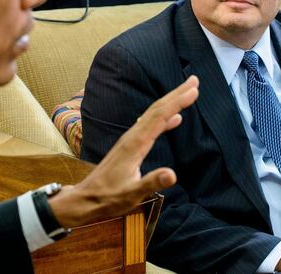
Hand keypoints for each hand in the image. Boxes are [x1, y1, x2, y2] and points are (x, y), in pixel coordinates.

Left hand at [48, 76, 199, 227]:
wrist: (86, 199)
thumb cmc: (108, 198)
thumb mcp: (132, 194)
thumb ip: (152, 182)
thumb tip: (173, 174)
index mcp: (135, 144)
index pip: (160, 117)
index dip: (177, 103)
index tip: (194, 90)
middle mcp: (132, 136)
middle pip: (157, 109)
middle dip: (176, 94)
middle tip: (194, 80)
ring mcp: (130, 140)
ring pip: (153, 115)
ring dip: (171, 102)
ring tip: (187, 93)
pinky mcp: (130, 146)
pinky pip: (150, 126)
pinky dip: (164, 118)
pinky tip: (174, 119)